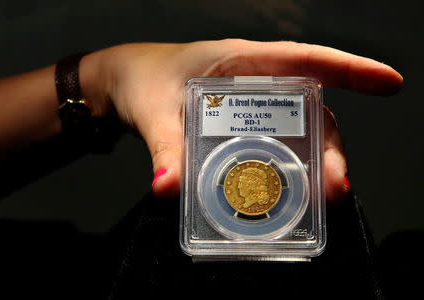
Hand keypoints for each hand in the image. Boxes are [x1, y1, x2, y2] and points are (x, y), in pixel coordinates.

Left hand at [90, 39, 401, 201]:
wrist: (127, 84)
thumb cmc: (144, 81)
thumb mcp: (153, 111)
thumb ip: (163, 148)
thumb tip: (167, 188)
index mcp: (240, 62)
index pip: (304, 61)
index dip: (349, 71)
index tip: (388, 83)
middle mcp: (255, 84)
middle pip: (308, 112)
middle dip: (330, 147)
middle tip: (336, 185)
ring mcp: (251, 109)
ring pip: (298, 133)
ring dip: (315, 164)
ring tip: (323, 198)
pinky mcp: (241, 129)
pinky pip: (276, 146)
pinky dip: (289, 169)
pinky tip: (293, 195)